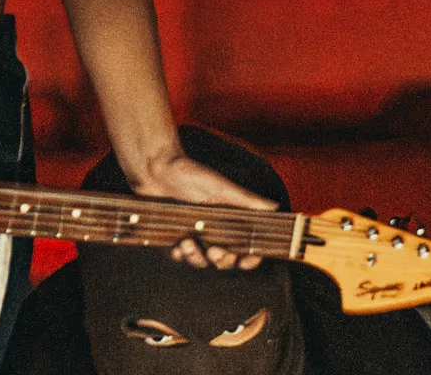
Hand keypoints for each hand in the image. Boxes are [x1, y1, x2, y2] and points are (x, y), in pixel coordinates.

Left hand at [128, 144, 274, 267]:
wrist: (155, 167)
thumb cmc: (190, 173)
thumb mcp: (220, 186)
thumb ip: (246, 200)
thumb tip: (275, 207)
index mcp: (228, 221)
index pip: (245, 247)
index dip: (249, 258)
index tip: (246, 260)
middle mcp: (213, 231)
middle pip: (225, 259)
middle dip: (223, 260)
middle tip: (216, 252)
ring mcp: (193, 236)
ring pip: (202, 261)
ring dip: (198, 258)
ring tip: (189, 243)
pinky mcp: (173, 237)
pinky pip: (179, 257)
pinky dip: (179, 254)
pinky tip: (177, 245)